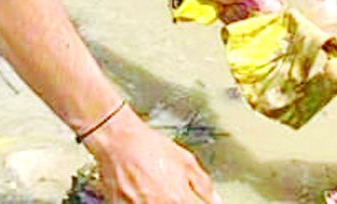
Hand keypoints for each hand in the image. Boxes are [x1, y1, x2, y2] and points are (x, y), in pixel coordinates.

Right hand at [85, 112, 216, 203]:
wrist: (119, 140)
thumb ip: (204, 185)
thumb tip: (216, 201)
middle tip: (165, 192)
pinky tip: (139, 192)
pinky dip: (137, 201)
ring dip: (152, 201)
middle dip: (169, 201)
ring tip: (149, 190)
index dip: (186, 203)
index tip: (184, 199)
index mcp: (178, 199)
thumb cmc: (151, 146)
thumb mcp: (186, 160)